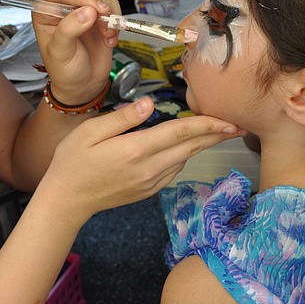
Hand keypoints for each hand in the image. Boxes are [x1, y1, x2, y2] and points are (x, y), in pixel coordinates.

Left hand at [33, 0, 118, 105]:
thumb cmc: (65, 71)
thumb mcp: (61, 53)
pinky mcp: (99, 17)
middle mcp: (63, 7)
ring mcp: (82, 10)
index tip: (96, 9)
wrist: (83, 85)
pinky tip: (110, 38)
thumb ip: (69, 30)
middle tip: (106, 22)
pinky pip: (112, 7)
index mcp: (46, 11)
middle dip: (98, 5)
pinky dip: (116, 21)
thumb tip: (87, 11)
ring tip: (107, 36)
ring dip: (109, 15)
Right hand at [39, 97, 243, 221]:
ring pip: (184, 159)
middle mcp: (149, 168)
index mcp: (136, 150)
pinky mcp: (148, 190)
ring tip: (214, 131)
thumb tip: (149, 103)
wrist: (66, 200)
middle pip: (190, 147)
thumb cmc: (72, 161)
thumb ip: (123, 117)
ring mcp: (150, 182)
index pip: (180, 133)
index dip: (207, 124)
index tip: (229, 119)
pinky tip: (183, 147)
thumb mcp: (89, 131)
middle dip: (216, 135)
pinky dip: (184, 156)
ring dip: (200, 145)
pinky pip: (173, 170)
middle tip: (238, 124)